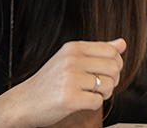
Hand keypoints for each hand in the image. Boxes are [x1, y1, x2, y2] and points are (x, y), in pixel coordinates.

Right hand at [0, 38, 124, 127]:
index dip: (115, 64)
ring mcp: (70, 79)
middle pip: (114, 68)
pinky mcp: (69, 98)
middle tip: (99, 85)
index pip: (111, 50)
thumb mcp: (71, 59)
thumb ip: (97, 50)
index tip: (106, 72)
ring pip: (108, 85)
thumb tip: (122, 43)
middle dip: (112, 80)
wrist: (25, 101)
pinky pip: (97, 101)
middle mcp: (72, 60)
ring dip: (103, 94)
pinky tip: (81, 101)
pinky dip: (93, 105)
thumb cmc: (49, 82)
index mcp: (73, 48)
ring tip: (89, 93)